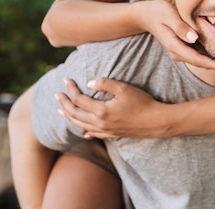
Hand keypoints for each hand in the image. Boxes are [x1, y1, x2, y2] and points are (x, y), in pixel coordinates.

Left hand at [56, 77, 170, 138]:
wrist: (156, 121)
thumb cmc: (142, 102)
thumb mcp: (124, 89)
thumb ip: (105, 84)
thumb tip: (89, 83)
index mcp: (101, 111)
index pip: (78, 99)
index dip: (71, 89)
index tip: (66, 79)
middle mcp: (99, 123)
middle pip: (74, 114)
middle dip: (64, 103)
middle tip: (57, 94)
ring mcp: (105, 131)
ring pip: (80, 125)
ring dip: (69, 117)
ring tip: (61, 110)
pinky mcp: (112, 135)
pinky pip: (93, 134)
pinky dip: (83, 130)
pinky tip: (82, 131)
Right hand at [141, 0, 214, 72]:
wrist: (146, 15)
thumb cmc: (158, 12)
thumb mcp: (168, 15)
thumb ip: (180, 27)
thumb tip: (193, 38)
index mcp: (176, 47)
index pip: (197, 58)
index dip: (213, 64)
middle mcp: (180, 52)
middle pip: (203, 62)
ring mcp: (182, 51)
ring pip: (203, 59)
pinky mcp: (185, 47)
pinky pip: (201, 54)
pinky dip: (214, 55)